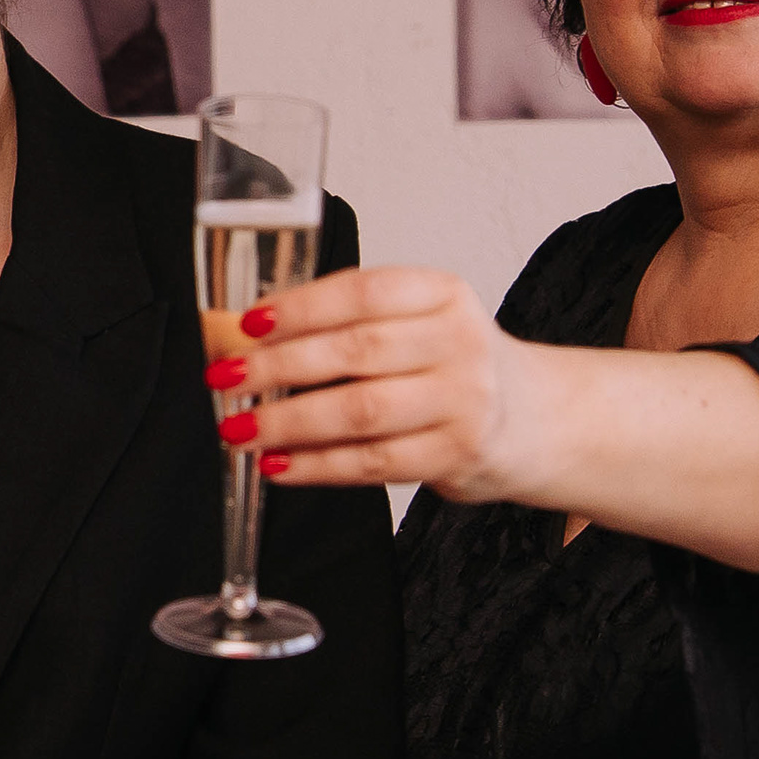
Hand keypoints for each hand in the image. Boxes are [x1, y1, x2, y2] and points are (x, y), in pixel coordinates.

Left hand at [231, 268, 522, 496]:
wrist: (532, 419)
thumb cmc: (454, 366)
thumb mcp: (420, 322)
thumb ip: (351, 321)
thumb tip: (251, 334)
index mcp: (443, 294)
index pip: (363, 291)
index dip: (301, 306)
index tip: (249, 323)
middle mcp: (458, 343)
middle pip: (356, 352)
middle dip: (279, 366)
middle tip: (227, 377)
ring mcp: (462, 402)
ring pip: (360, 412)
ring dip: (288, 422)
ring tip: (239, 428)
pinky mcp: (456, 455)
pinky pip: (372, 463)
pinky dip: (316, 466)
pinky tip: (278, 464)